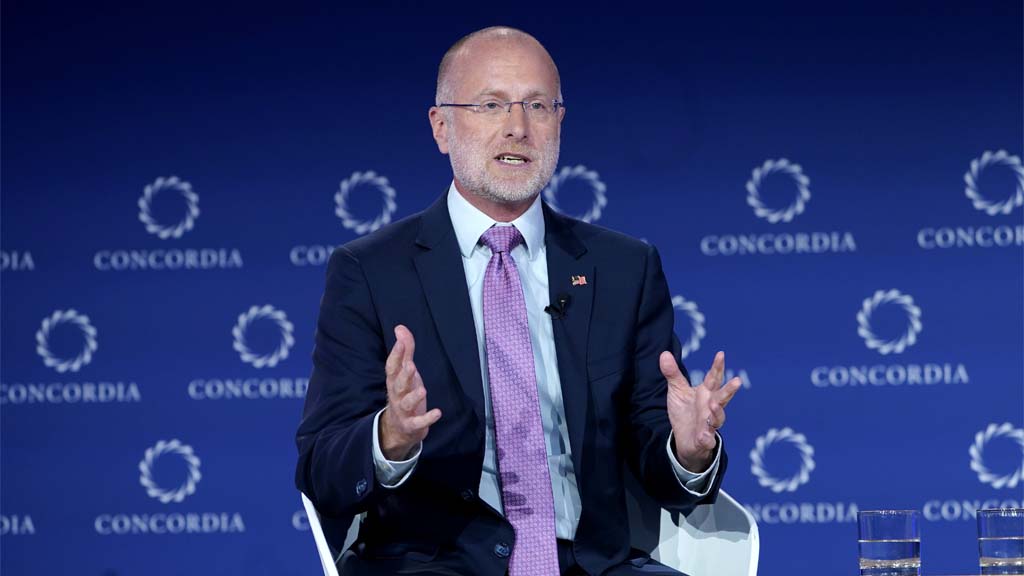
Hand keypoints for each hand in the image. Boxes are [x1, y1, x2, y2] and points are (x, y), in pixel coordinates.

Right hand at [379, 325, 441, 459]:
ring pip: (406, 404)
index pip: (392, 366)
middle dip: (404, 375)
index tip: (401, 341)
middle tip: (411, 365)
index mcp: (394, 380)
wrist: (398, 428)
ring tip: (422, 390)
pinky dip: (427, 419)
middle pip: (398, 384)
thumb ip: (405, 351)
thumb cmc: (404, 393)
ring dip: (414, 397)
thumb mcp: (405, 372)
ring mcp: (403, 411)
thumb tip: (400, 328)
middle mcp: (396, 394)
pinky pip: (418, 423)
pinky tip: (438, 412)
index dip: (396, 354)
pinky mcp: (412, 425)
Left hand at [660, 350, 740, 472]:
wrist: (683, 439)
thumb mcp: (677, 391)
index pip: (714, 378)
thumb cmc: (685, 411)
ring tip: (714, 404)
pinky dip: (706, 437)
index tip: (721, 354)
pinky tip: (704, 435)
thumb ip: (673, 373)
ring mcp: (709, 424)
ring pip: (717, 418)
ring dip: (717, 412)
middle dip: (729, 390)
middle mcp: (710, 407)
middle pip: (722, 397)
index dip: (717, 367)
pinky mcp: (704, 439)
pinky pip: (707, 439)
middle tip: (737, 381)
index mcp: (706, 393)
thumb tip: (664, 353)